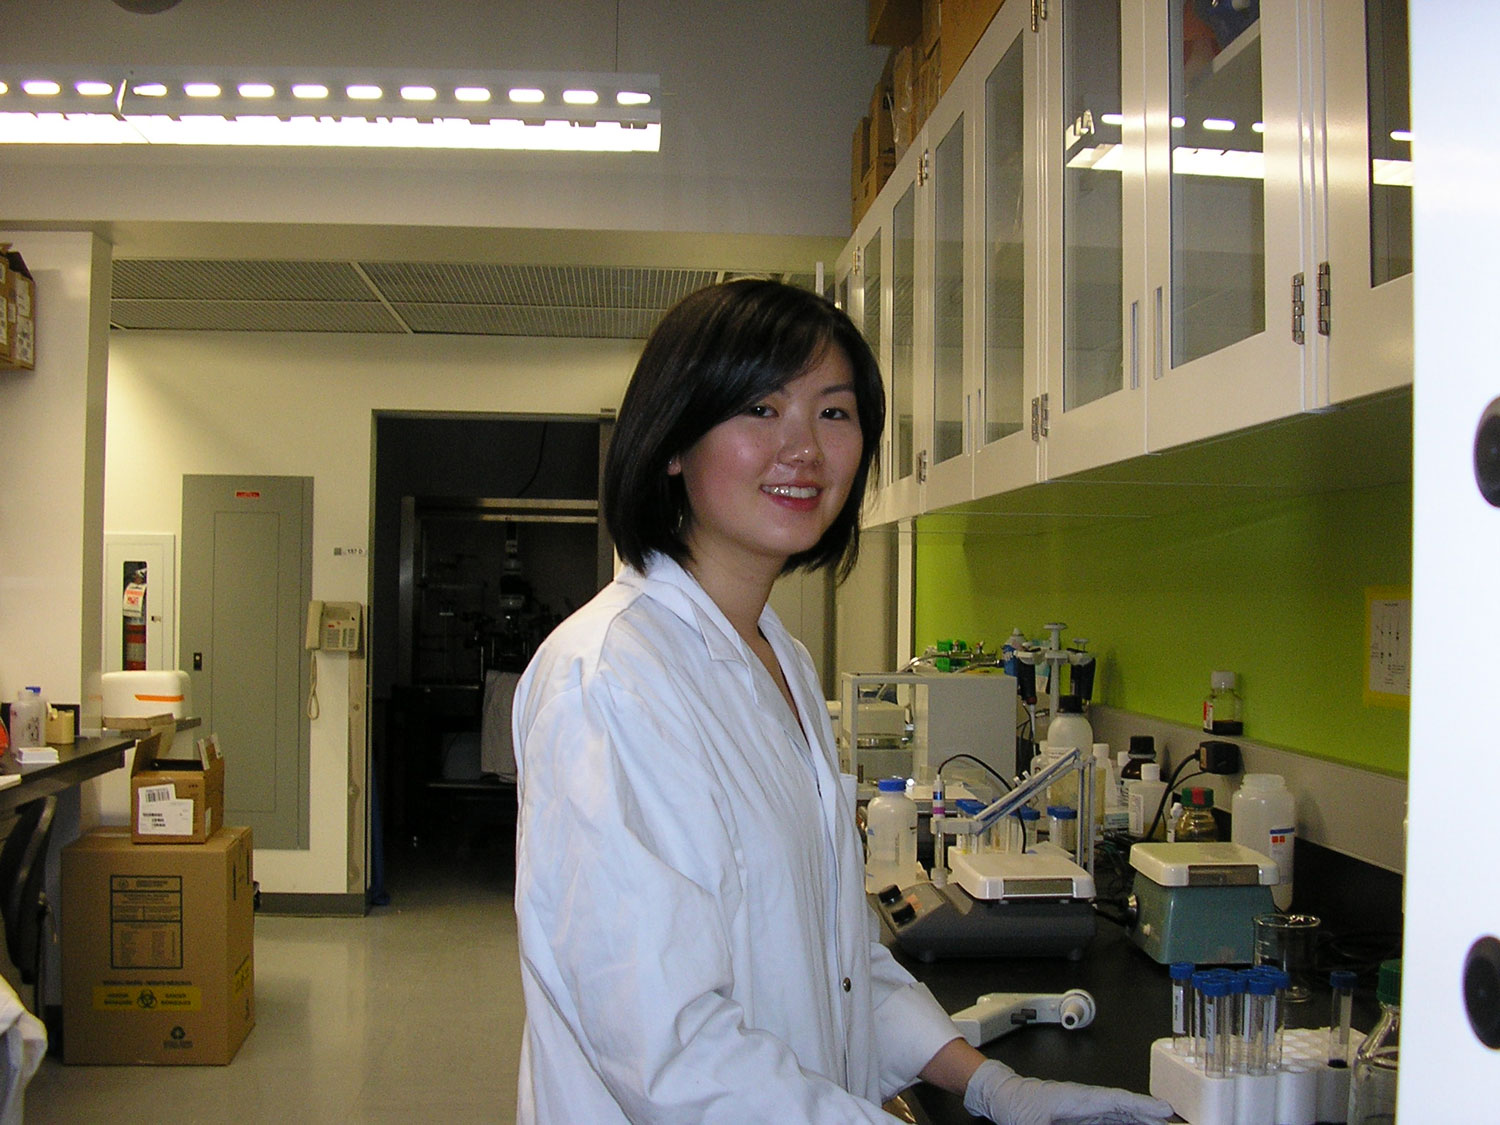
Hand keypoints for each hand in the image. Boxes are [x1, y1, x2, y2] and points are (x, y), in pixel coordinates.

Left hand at [963, 1059, 1173, 1124]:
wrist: (1003, 1096)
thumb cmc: (1016, 1103)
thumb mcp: (1031, 1124)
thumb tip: (1081, 1123)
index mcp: (1077, 1098)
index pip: (1116, 1101)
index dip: (1142, 1105)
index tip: (1165, 1110)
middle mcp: (1086, 1102)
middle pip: (1125, 1108)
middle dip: (1151, 1116)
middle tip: (1177, 1124)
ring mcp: (1085, 1110)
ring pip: (1121, 1116)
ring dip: (1142, 1122)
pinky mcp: (1082, 1118)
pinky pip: (1111, 1121)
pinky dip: (1128, 1124)